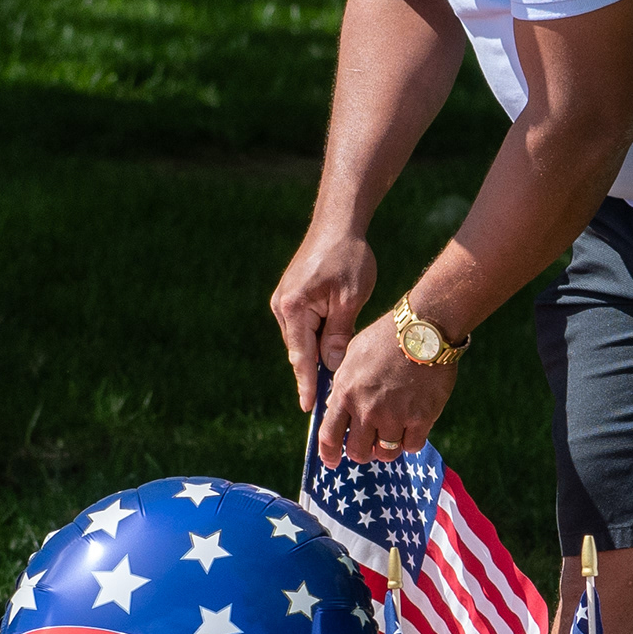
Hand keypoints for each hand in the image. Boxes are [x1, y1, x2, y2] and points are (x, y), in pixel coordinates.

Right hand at [271, 228, 376, 414]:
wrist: (337, 224)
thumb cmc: (349, 257)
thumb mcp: (350, 299)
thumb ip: (339, 335)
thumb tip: (332, 368)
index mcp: (294, 308)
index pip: (302, 356)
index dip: (308, 384)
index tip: (311, 409)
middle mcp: (282, 307)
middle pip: (300, 351)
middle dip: (313, 375)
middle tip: (328, 405)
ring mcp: (284, 302)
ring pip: (302, 341)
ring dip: (317, 358)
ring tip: (334, 385)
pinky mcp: (291, 298)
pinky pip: (303, 328)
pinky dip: (316, 341)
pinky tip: (332, 354)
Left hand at [315, 314, 458, 468]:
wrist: (424, 328)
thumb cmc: (386, 337)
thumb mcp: (354, 355)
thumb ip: (343, 384)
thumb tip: (335, 406)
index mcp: (346, 393)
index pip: (329, 436)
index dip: (329, 455)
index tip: (332, 463)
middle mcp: (367, 409)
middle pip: (358, 452)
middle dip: (362, 452)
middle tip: (370, 445)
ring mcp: (395, 416)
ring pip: (386, 453)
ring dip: (387, 448)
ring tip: (393, 435)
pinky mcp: (421, 417)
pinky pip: (412, 445)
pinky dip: (411, 441)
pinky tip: (413, 427)